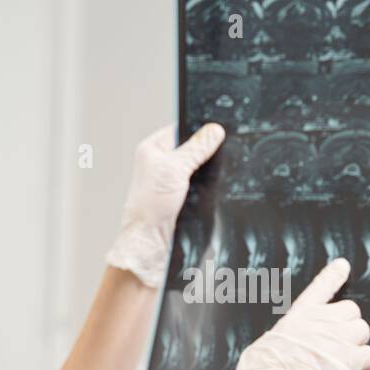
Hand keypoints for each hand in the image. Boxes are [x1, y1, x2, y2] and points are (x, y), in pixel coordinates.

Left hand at [105, 122, 225, 288]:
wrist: (151, 241)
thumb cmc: (150, 207)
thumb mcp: (175, 169)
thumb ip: (196, 148)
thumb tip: (214, 131)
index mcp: (153, 149)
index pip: (181, 128)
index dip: (199, 128)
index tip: (218, 129)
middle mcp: (162, 163)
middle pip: (194, 148)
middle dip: (207, 151)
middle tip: (219, 152)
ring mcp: (174, 181)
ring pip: (200, 168)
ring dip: (209, 171)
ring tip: (213, 174)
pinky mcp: (184, 197)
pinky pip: (203, 185)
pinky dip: (209, 186)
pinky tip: (212, 189)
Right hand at [209, 258, 369, 369]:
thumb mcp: (268, 344)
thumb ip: (289, 337)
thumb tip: (294, 344)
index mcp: (298, 316)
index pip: (320, 287)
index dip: (334, 275)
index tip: (342, 266)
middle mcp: (320, 322)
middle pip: (351, 310)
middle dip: (347, 325)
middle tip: (338, 344)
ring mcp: (336, 339)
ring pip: (362, 330)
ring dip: (357, 343)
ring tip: (343, 359)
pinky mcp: (348, 361)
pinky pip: (369, 354)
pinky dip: (365, 363)